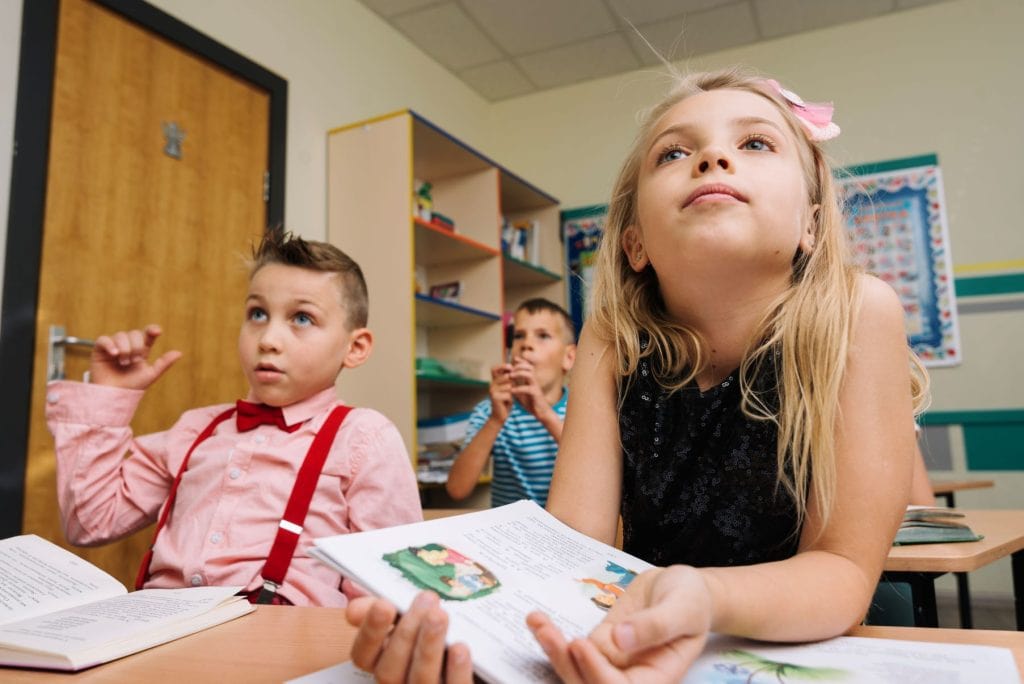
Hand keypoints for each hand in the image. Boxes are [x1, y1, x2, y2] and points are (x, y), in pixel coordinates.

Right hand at [90, 324, 181, 389]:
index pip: (147, 335)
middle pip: (134, 334)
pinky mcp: (100, 350)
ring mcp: (114, 346)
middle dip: (136, 347)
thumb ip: (163, 363)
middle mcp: (128, 345)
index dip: (152, 330)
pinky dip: (110, 344)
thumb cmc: (132, 387)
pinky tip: (114, 353)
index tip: (156, 331)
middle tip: (134, 361)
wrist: (114, 396)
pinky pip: (104, 339)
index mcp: (141, 350)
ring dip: (125, 348)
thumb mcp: (150, 375)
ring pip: (121, 335)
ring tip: (124, 363)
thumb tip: (179, 353)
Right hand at [345, 592, 472, 683]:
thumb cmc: (427, 632)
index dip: (371, 632)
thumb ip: (379, 609)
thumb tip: (354, 610)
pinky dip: (456, 669)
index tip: (384, 604)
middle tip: (425, 600)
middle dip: (406, 633)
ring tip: (440, 616)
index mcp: (380, 661)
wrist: (467, 655)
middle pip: (390, 670)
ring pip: (420, 679)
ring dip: (429, 646)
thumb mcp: (402, 617)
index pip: (362, 655)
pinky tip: (459, 647)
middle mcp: (398, 682)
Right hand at [488, 362, 513, 422]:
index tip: (511, 368)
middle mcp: (491, 384)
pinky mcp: (495, 397)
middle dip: (513, 382)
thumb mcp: (508, 388)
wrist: (500, 415)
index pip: (494, 368)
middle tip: (511, 390)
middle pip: (506, 376)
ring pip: (509, 386)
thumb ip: (509, 379)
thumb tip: (514, 367)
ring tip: (508, 397)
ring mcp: (492, 390)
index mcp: (493, 381)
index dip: (503, 366)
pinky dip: (510, 399)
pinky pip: (508, 394)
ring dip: (512, 392)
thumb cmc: (505, 401)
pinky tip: (506, 402)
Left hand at [507, 358, 546, 417]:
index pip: (527, 366)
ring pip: (529, 375)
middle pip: (529, 367)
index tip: (513, 360)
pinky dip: (519, 388)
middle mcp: (534, 381)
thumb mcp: (521, 393)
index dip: (521, 361)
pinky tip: (512, 390)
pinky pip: (528, 388)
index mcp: (531, 380)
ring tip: (510, 376)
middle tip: (509, 370)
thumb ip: (516, 386)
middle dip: (519, 366)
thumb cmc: (531, 402)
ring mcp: (536, 387)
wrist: (540, 413)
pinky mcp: (536, 394)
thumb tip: (507, 381)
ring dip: (519, 374)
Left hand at [527, 566, 710, 682]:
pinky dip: (551, 636)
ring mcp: (611, 663)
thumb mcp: (683, 607)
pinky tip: (536, 619)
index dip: (598, 673)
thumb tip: (621, 639)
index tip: (581, 643)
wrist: (681, 587)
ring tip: (537, 622)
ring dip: (553, 650)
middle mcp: (631, 677)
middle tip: (548, 632)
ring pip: (575, 670)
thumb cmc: (691, 599)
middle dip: (566, 664)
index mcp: (658, 677)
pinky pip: (571, 649)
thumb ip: (656, 624)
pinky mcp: (598, 646)